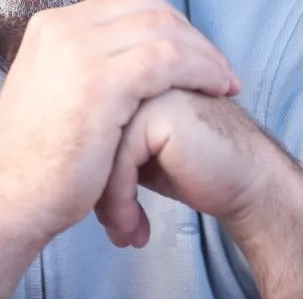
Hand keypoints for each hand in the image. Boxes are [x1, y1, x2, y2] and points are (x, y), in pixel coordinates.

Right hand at [0, 0, 241, 246]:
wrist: (8, 197)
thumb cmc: (36, 157)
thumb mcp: (50, 87)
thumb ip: (80, 62)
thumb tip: (123, 54)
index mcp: (52, 25)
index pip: (127, 3)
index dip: (168, 23)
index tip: (193, 53)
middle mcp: (63, 27)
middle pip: (149, 7)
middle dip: (191, 34)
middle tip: (216, 67)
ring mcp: (79, 51)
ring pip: (164, 30)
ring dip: (204, 53)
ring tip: (225, 82)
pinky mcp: (101, 82)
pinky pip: (169, 59)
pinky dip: (201, 70)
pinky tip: (217, 89)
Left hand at [95, 90, 282, 247]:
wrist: (248, 181)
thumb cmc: (191, 167)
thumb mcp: (133, 150)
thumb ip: (100, 136)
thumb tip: (53, 168)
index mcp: (120, 72)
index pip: (79, 118)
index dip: (85, 170)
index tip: (95, 209)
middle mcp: (130, 72)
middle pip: (83, 131)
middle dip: (90, 186)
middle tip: (110, 225)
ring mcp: (145, 86)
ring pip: (95, 146)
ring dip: (107, 199)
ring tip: (123, 229)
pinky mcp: (159, 110)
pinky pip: (117, 159)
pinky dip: (120, 200)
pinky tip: (135, 226)